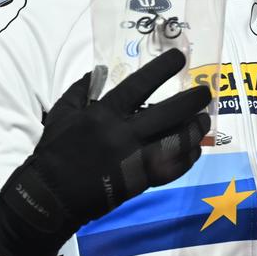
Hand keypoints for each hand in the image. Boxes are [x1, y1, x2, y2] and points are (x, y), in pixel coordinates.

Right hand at [0, 49, 212, 255]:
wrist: (50, 197)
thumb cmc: (53, 153)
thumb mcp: (60, 114)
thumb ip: (80, 90)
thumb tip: (97, 72)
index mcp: (103, 115)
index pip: (139, 85)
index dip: (162, 69)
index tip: (180, 57)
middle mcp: (123, 135)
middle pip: (168, 114)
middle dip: (192, 101)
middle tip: (206, 92)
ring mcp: (134, 160)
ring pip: (176, 142)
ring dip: (195, 130)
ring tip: (204, 119)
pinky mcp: (140, 182)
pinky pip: (172, 169)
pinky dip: (187, 159)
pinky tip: (195, 148)